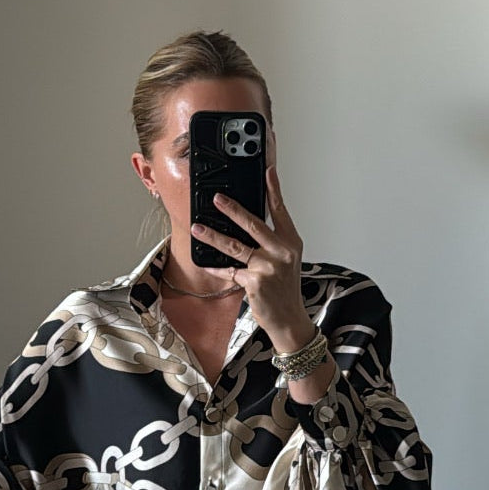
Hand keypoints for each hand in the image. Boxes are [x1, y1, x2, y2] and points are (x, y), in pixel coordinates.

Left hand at [190, 165, 315, 352]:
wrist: (289, 319)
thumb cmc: (285, 290)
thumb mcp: (287, 261)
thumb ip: (272, 242)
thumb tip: (248, 226)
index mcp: (291, 242)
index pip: (280, 210)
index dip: (273, 189)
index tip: (266, 170)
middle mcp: (281, 251)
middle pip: (253, 224)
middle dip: (233, 209)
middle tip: (217, 198)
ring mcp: (267, 267)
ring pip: (235, 246)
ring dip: (213, 237)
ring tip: (198, 228)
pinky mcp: (254, 282)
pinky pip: (229, 271)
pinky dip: (216, 267)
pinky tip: (205, 263)